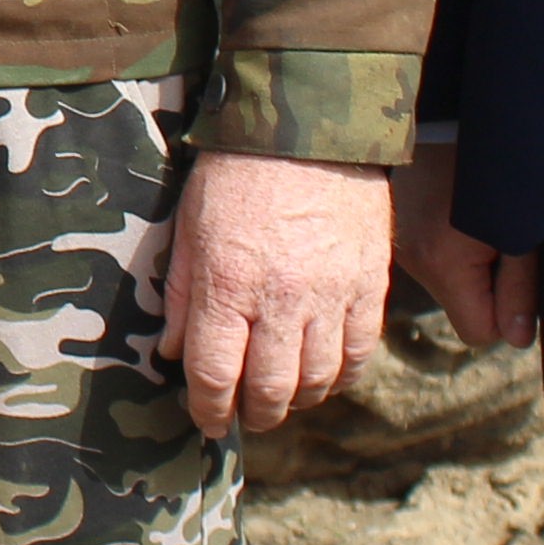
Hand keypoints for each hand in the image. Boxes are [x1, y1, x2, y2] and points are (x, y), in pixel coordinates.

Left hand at [160, 150, 395, 436]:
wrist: (308, 126)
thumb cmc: (236, 173)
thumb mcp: (189, 227)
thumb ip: (181, 294)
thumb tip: (173, 353)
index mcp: (228, 283)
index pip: (216, 374)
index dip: (208, 409)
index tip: (206, 419)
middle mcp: (282, 298)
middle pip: (271, 389)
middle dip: (254, 413)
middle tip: (245, 415)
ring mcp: (332, 294)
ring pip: (318, 379)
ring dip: (297, 400)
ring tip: (282, 397)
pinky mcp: (370, 285)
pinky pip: (361, 352)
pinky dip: (342, 375)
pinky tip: (324, 375)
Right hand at [390, 143, 539, 350]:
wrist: (447, 110)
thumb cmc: (496, 168)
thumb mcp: (521, 229)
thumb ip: (520, 289)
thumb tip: (517, 340)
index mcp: (443, 265)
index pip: (479, 332)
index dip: (505, 313)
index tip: (515, 274)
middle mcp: (413, 261)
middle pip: (461, 309)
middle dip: (485, 289)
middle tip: (498, 241)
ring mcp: (399, 245)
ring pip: (446, 284)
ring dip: (466, 267)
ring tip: (475, 220)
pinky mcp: (395, 228)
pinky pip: (430, 260)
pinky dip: (447, 247)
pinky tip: (455, 212)